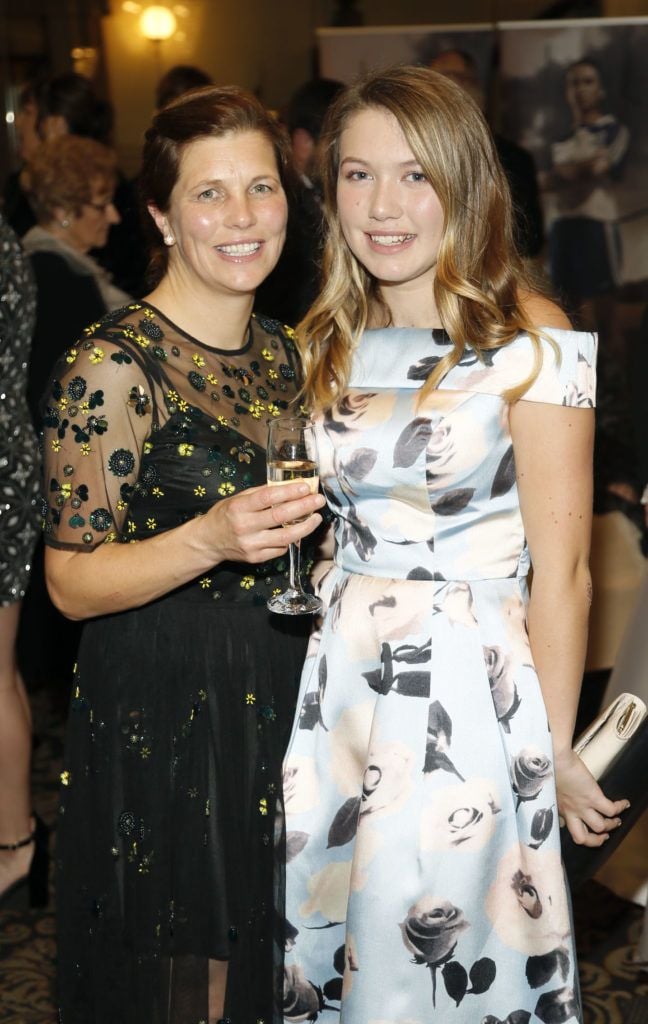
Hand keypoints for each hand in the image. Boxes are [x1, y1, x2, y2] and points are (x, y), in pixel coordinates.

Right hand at [201, 481, 324, 565]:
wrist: (209, 541)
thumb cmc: (226, 515)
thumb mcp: (238, 499)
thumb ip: (261, 494)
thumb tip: (288, 486)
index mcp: (239, 507)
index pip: (268, 497)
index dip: (289, 492)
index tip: (305, 487)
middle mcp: (245, 527)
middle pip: (280, 516)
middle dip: (304, 507)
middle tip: (319, 500)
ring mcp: (251, 545)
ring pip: (285, 537)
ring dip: (305, 527)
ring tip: (316, 518)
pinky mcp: (256, 558)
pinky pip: (280, 548)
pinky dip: (291, 539)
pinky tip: (297, 531)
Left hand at [554, 748, 629, 846]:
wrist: (553, 757)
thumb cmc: (547, 765)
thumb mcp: (546, 782)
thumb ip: (550, 788)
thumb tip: (551, 784)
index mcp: (557, 807)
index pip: (563, 826)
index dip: (571, 827)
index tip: (574, 821)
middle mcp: (570, 811)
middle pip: (582, 838)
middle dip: (594, 841)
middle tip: (602, 835)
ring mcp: (582, 806)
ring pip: (599, 827)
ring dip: (610, 825)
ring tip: (616, 820)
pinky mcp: (593, 797)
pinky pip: (611, 809)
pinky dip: (619, 808)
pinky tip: (624, 804)